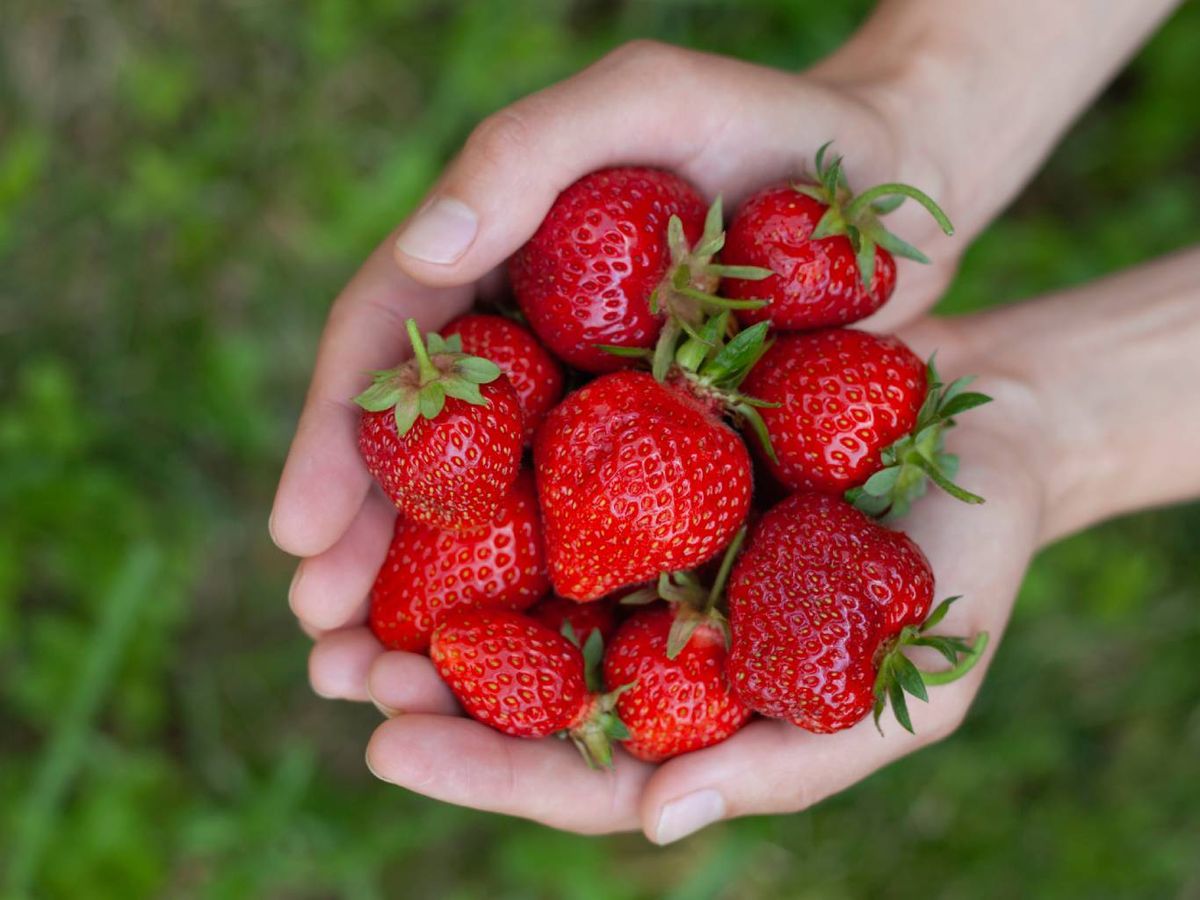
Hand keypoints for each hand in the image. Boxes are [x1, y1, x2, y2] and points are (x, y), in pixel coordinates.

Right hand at [271, 39, 964, 701]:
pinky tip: (516, 669)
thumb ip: (524, 155)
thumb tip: (420, 252)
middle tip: (324, 644)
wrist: (890, 186)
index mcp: (490, 259)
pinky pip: (590, 531)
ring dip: (430, 599)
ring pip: (491, 509)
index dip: (334, 440)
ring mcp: (586, 405)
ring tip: (382, 684)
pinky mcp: (658, 455)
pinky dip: (543, 597)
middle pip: (422, 452)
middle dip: (362, 548)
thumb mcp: (642, 100)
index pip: (388, 349)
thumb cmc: (769, 127)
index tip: (300, 533)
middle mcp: (523, 344)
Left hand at [360, 312, 1045, 838]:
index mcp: (700, 708)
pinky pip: (552, 474)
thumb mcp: (903, 684)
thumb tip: (658, 819)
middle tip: (332, 670)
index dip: (482, 768)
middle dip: (422, 688)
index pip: (574, 766)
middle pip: (521, 682)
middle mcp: (655, 632)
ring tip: (333, 592)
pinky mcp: (643, 456)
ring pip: (518, 583)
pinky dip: (483, 483)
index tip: (387, 750)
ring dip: (423, 593)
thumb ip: (788, 761)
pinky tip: (414, 470)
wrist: (993, 424)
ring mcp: (645, 546)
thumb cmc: (963, 571)